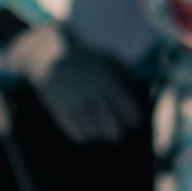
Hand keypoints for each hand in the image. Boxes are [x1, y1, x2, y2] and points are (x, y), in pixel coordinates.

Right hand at [4, 24, 140, 144]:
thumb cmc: (85, 58)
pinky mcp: (61, 109)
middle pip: (114, 129)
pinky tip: (87, 130)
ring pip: (95, 133)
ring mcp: (75, 102)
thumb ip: (126, 71)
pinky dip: (85, 135)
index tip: (134, 122)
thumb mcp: (107, 57)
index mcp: (107, 81)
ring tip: (101, 129)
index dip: (135, 121)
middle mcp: (92, 92)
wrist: (50, 55)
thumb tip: (142, 84)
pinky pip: (77, 133)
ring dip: (100, 133)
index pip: (130, 112)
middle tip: (117, 131)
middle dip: (118, 133)